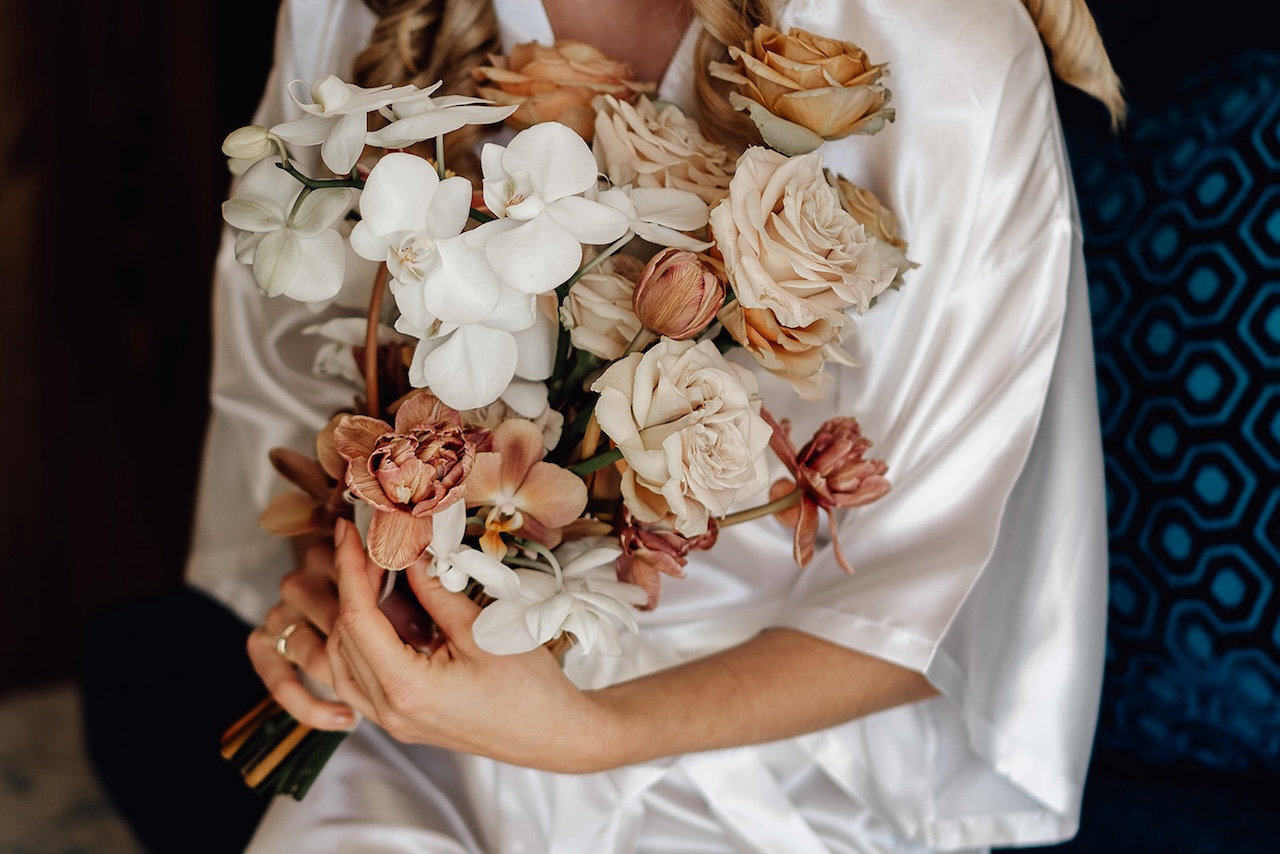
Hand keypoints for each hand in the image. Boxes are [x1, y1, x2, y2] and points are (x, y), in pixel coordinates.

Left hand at [325, 518, 612, 772]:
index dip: (350, 570)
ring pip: (343, 661)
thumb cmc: (528, 688)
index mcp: (407, 688)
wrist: (551, 733)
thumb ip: (437, 592)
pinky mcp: (401, 719)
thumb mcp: (482, 630)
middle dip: (352, 586)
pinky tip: (380, 616)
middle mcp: (389, 710)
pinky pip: (358, 680)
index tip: (348, 533)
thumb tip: (410, 556)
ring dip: (353, 615)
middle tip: (373, 547)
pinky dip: (360, 643)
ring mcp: (392, 721)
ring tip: (375, 576)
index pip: (358, 619)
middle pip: (345, 638)